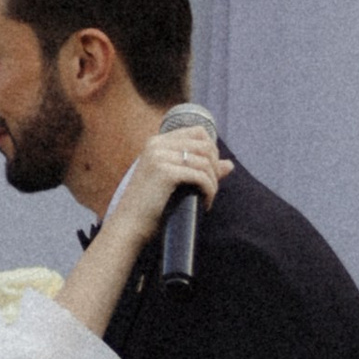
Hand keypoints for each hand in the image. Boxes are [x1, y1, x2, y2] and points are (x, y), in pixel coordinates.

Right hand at [110, 124, 228, 254]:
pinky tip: (204, 204)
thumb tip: (230, 164)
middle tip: (210, 188)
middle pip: (205, 145)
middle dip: (215, 168)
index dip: (212, 151)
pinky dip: (209, 191)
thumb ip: (200, 168)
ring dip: (213, 183)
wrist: (128, 225)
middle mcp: (157, 145)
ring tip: (207, 198)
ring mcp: (160, 157)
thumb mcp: (174, 182)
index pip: (198, 132)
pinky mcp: (165, 173)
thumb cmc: (150, 207)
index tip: (210, 173)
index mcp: (156, 142)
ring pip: (205, 162)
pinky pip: (201, 176)